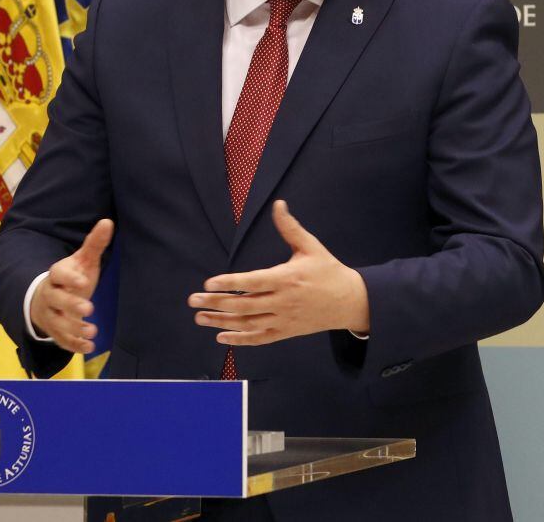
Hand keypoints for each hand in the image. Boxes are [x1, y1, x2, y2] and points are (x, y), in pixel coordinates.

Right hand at [31, 218, 113, 354]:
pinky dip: (74, 345)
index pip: (58, 274)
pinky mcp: (54, 332)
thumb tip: (108, 222)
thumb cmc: (71, 277)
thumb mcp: (83, 261)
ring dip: (74, 328)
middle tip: (89, 308)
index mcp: (56, 275)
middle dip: (71, 304)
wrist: (48, 298)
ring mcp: (50, 315)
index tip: (84, 281)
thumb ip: (94, 244)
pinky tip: (89, 347)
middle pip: (55, 299)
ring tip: (92, 331)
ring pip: (57, 323)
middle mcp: (50, 295)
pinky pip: (61, 340)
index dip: (70, 278)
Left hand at [188, 200, 368, 344]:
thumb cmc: (328, 271)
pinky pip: (260, 337)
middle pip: (244, 305)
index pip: (252, 282)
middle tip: (193, 300)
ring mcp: (284, 319)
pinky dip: (241, 339)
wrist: (350, 302)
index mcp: (287, 278)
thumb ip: (290, 228)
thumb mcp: (311, 246)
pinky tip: (222, 336)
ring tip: (200, 318)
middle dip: (216, 303)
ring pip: (248, 323)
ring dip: (222, 322)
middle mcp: (283, 301)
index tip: (209, 282)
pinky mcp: (286, 332)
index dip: (230, 283)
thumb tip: (278, 204)